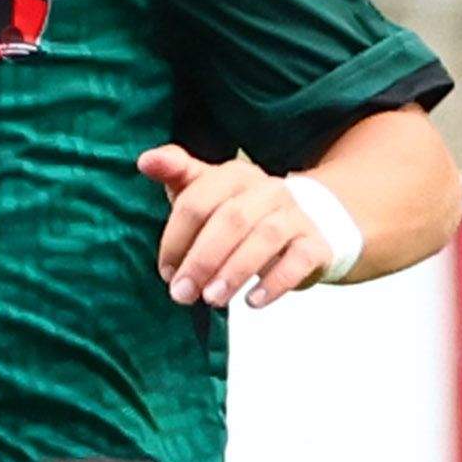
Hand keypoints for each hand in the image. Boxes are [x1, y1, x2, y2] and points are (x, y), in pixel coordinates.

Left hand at [138, 144, 343, 311]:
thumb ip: (176, 174)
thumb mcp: (207, 192)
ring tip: (213, 299)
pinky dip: (274, 283)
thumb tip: (145, 160)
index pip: (198, 201)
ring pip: (264, 239)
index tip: (166, 272)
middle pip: (231, 219)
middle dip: (202, 259)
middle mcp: (267, 189)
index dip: (176, 238)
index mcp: (234, 175)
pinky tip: (252, 302)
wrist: (302, 227)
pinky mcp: (315, 244)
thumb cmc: (241, 213)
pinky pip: (298, 261)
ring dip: (234, 272)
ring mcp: (295, 216)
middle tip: (182, 294)